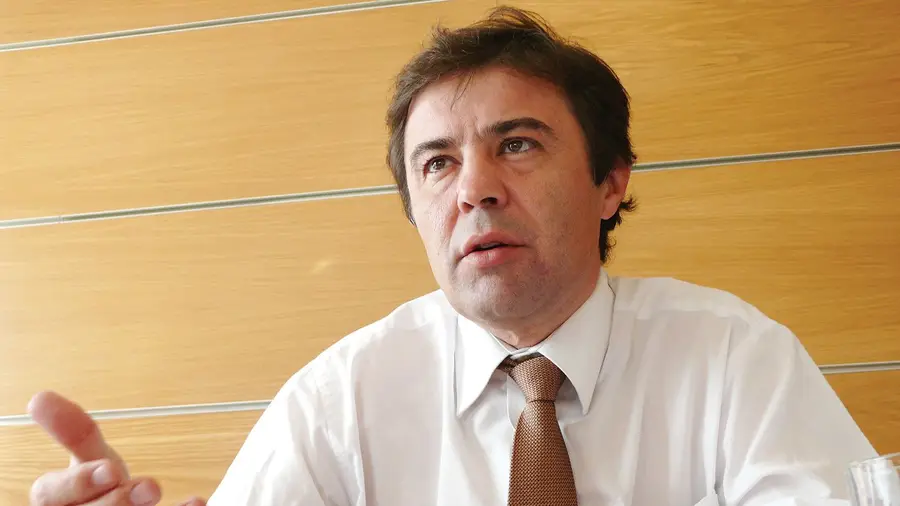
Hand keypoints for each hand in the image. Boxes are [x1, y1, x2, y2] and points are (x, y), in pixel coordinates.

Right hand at [27, 391, 206, 505]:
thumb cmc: (98, 489)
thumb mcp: (89, 456)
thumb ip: (76, 432)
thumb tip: (39, 398)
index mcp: (57, 499)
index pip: (50, 494)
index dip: (79, 483)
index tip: (109, 468)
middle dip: (115, 500)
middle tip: (146, 486)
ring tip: (157, 489)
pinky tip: (195, 501)